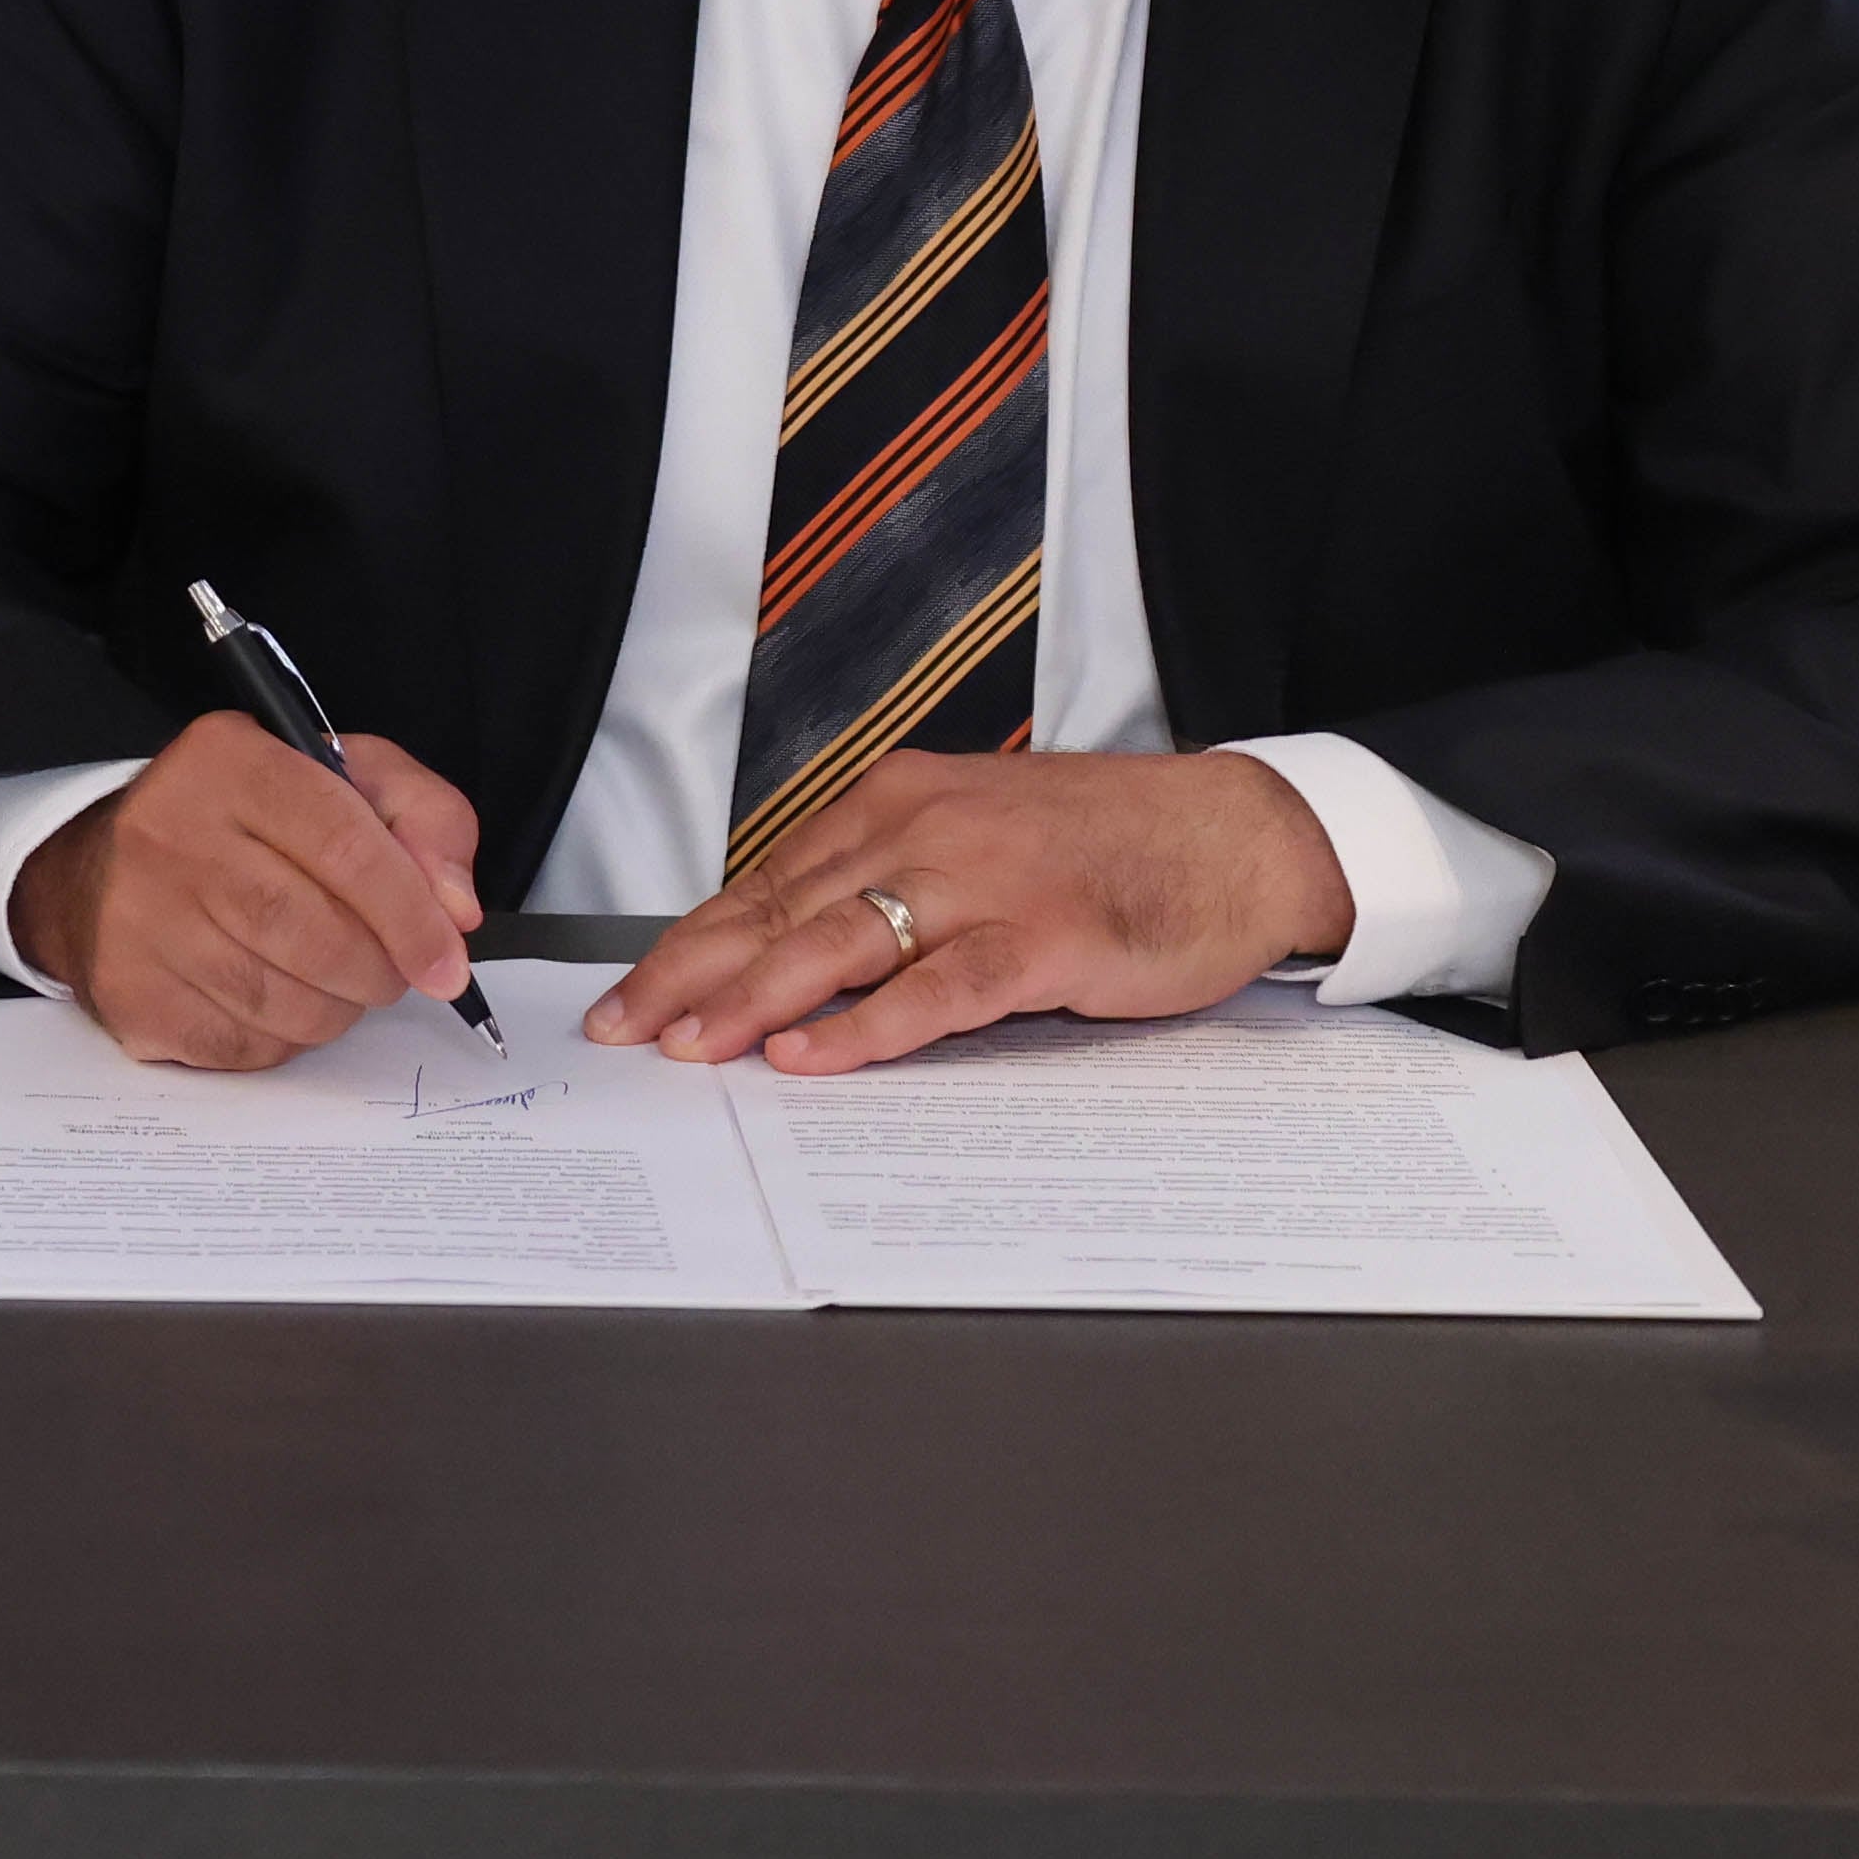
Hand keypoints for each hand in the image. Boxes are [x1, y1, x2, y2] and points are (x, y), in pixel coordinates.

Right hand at [8, 714, 485, 1071]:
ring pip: (282, 1002)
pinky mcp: (128, 993)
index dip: (411, 915)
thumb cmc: (244, 824)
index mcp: (231, 763)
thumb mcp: (344, 780)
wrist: (101, 870)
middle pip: (314, 934)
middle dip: (378, 970)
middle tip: (392, 973)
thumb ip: (423, 820)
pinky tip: (275, 999)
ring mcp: (138, 918)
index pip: (343, 844)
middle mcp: (169, 833)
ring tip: (333, 981)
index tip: (449, 964)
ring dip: (335, 1009)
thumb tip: (455, 911)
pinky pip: (242, 1045)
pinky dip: (283, 1039)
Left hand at [580, 747, 1347, 1075]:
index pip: (765, 881)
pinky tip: (812, 1056)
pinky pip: (936, 988)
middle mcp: (923, 829)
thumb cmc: (1106, 846)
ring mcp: (982, 881)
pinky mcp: (1042, 937)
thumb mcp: (975, 840)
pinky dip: (866, 1027)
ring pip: (839, 944)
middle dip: (690, 975)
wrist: (1234, 834)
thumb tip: (793, 958)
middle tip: (624, 1032)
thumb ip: (891, 883)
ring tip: (690, 1048)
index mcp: (897, 802)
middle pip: (779, 911)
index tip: (630, 993)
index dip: (689, 942)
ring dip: (753, 1000)